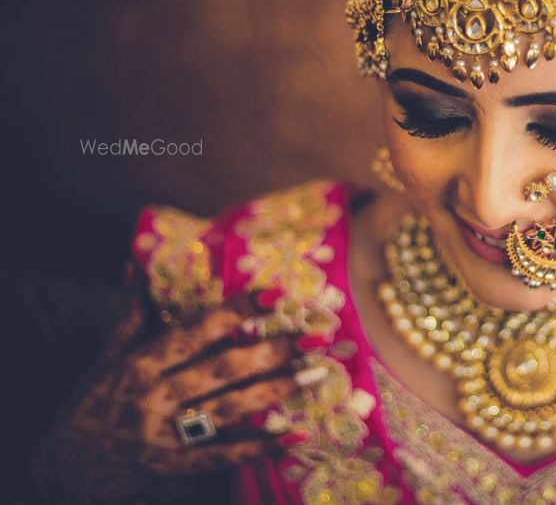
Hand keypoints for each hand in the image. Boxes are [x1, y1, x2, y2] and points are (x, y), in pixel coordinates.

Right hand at [33, 268, 330, 500]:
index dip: (235, 312)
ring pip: (229, 409)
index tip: (273, 294)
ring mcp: (165, 436)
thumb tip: (139, 261)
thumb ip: (135, 314)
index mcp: (139, 364)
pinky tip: (296, 435)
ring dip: (277, 391)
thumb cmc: (90, 404)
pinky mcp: (173, 467)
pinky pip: (224, 456)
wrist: (61, 471)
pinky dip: (261, 447)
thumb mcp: (107, 357)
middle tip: (314, 334)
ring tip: (316, 374)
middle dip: (271, 350)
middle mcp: (154, 398)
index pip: (195, 332)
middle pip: (222, 370)